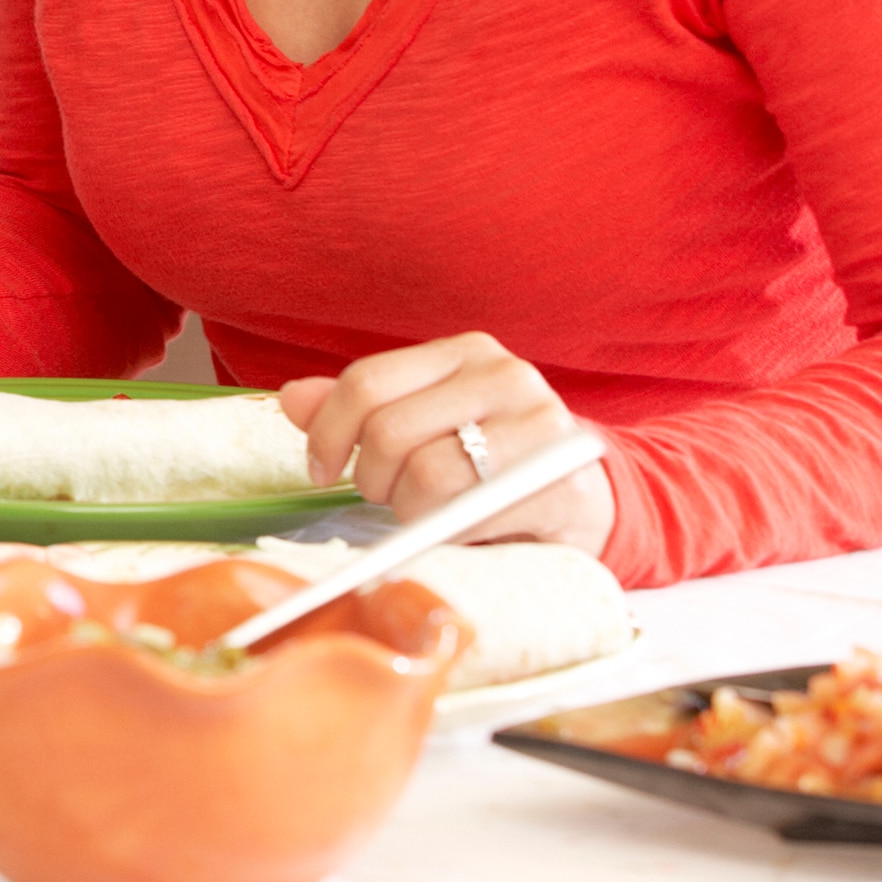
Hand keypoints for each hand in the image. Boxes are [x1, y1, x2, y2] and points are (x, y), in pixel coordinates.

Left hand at [280, 333, 616, 551]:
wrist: (588, 499)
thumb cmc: (491, 464)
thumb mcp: (425, 426)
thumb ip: (361, 411)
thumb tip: (293, 398)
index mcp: (465, 352)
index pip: (366, 382)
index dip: (327, 434)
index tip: (322, 470)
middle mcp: (506, 375)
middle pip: (388, 431)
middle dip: (371, 480)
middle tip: (388, 498)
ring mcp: (539, 423)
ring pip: (425, 473)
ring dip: (409, 510)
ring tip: (430, 511)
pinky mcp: (559, 478)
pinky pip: (468, 511)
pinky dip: (447, 530)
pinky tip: (461, 527)